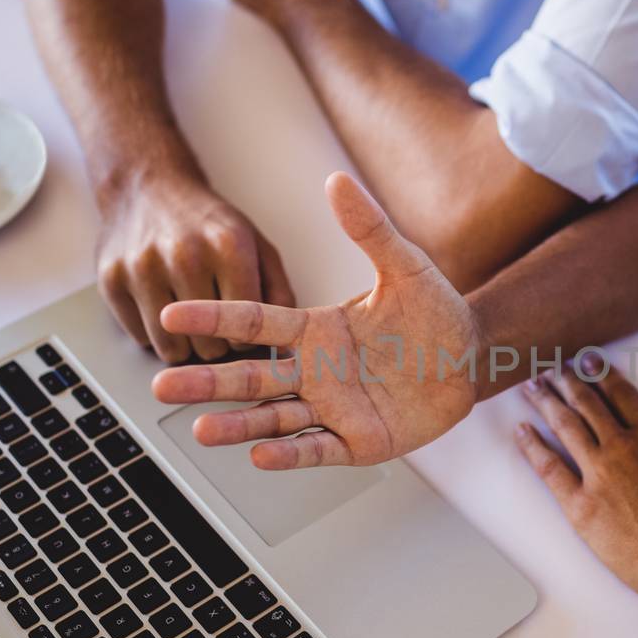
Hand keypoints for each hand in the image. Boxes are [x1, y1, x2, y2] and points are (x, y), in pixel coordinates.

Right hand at [96, 170, 294, 362]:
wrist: (148, 187)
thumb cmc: (208, 223)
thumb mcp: (257, 245)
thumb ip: (280, 292)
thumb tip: (284, 343)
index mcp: (228, 246)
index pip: (244, 331)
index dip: (245, 338)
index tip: (241, 330)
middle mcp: (184, 255)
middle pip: (208, 348)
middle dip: (215, 345)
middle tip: (214, 327)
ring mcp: (142, 267)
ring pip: (171, 350)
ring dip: (183, 346)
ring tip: (190, 323)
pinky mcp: (111, 280)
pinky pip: (140, 339)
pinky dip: (153, 334)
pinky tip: (161, 308)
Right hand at [150, 172, 480, 468]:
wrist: (473, 358)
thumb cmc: (436, 313)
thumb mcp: (404, 266)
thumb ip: (369, 229)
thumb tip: (337, 181)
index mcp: (316, 329)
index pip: (256, 322)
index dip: (215, 317)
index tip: (173, 313)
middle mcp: (314, 371)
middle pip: (251, 376)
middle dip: (208, 382)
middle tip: (163, 384)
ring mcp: (332, 408)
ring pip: (274, 417)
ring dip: (238, 424)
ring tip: (200, 429)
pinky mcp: (356, 441)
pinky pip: (316, 448)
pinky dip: (289, 454)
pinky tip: (259, 456)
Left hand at [516, 360, 637, 612]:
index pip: (622, 394)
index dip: (603, 374)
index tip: (589, 361)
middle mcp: (624, 448)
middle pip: (588, 405)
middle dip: (568, 382)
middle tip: (553, 368)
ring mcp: (599, 475)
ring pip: (565, 427)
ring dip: (546, 402)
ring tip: (532, 387)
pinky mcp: (581, 506)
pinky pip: (549, 469)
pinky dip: (532, 447)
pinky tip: (522, 431)